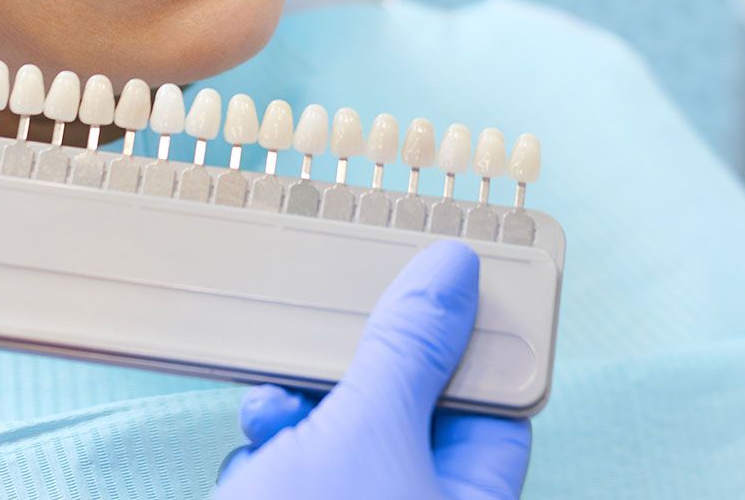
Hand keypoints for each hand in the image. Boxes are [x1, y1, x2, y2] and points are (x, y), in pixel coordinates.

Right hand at [214, 240, 531, 499]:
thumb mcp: (366, 432)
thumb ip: (408, 348)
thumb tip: (456, 271)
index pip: (493, 408)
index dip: (463, 345)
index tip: (432, 285)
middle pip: (406, 415)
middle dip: (357, 377)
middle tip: (330, 338)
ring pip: (338, 440)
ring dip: (298, 415)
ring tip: (274, 418)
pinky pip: (292, 474)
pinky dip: (267, 458)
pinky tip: (251, 468)